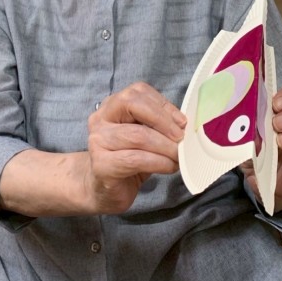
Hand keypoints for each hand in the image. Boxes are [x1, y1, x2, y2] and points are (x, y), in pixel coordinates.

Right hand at [84, 82, 185, 214]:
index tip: (182, 122)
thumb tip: (183, 124)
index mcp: (112, 105)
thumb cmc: (128, 160)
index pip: (138, 91)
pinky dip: (159, 162)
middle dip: (163, 120)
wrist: (103, 189)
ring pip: (138, 135)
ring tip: (178, 155)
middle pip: (133, 104)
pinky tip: (169, 167)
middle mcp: (101, 118)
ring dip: (165, 146)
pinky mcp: (101, 165)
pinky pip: (136, 159)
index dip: (163, 104)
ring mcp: (98, 141)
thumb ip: (158, 124)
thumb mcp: (145, 135)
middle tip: (181, 137)